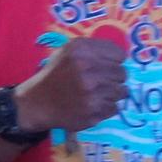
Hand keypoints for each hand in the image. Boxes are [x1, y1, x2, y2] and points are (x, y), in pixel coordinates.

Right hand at [11, 24, 130, 134]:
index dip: (113, 61)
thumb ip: (94, 50)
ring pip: (122, 91)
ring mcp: (91, 91)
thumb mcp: (68, 52)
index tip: (104, 66)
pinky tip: (91, 105)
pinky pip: (115, 107)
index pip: (119, 54)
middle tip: (99, 82)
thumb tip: (123, 57)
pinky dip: (106, 108)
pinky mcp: (94, 111)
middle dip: (113, 78)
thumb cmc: (56, 75)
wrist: (37, 102)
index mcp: (80, 50)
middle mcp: (87, 68)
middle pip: (122, 73)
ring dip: (111, 94)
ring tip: (95, 94)